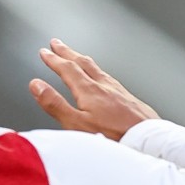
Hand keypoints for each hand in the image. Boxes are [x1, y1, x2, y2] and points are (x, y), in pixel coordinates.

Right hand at [29, 39, 157, 140]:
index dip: (54, 59)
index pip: (67, 69)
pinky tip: (102, 78)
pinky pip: (110, 78)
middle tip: (57, 44)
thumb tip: (36, 85)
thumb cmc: (113, 137)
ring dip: (83, 60)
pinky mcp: (130, 99)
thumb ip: (54, 104)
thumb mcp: (75, 124)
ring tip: (76, 56)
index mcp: (89, 91)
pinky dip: (99, 72)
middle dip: (67, 52)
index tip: (45, 52)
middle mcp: (105, 86)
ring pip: (98, 69)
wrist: (148, 141)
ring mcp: (119, 91)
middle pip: (83, 63)